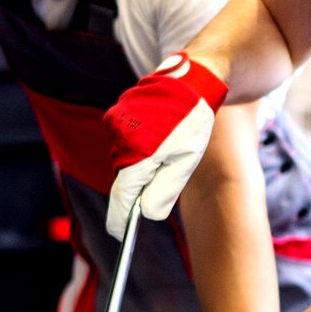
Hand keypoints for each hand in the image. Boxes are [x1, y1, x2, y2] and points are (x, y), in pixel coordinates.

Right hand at [104, 52, 227, 235]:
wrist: (193, 78)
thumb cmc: (193, 122)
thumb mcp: (185, 161)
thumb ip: (164, 190)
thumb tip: (145, 213)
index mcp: (139, 152)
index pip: (123, 196)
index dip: (119, 218)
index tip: (118, 233)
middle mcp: (121, 136)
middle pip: (124, 175)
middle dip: (140, 181)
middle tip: (165, 169)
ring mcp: (116, 120)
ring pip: (124, 155)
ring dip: (141, 158)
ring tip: (167, 143)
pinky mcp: (118, 110)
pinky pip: (124, 136)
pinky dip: (138, 139)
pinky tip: (159, 129)